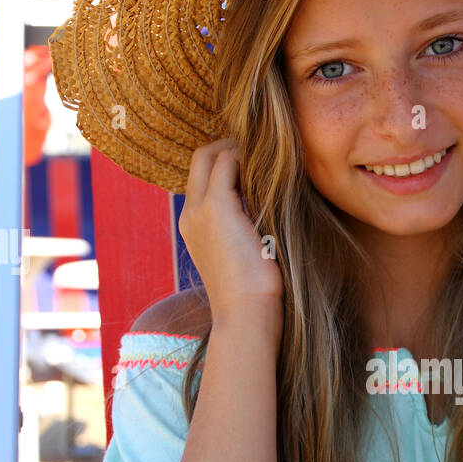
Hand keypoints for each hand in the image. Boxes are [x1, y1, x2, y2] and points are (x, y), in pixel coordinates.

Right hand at [179, 139, 283, 324]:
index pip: (202, 177)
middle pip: (200, 157)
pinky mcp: (216, 206)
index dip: (227, 163)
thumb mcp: (244, 257)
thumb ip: (246, 231)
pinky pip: (228, 162)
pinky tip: (273, 169)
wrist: (245, 314)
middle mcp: (189, 214)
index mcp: (193, 226)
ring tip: (269, 159)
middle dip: (230, 147)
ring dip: (239, 150)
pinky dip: (248, 158)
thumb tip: (269, 216)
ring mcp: (199, 209)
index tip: (258, 166)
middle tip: (263, 154)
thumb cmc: (253, 295)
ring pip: (210, 154)